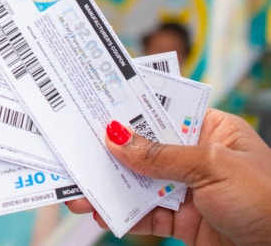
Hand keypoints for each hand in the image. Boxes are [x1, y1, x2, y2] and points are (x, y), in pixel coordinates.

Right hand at [67, 108, 270, 244]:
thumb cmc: (270, 200)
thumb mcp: (213, 167)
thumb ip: (162, 155)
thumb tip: (117, 138)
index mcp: (212, 130)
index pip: (163, 112)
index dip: (129, 108)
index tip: (94, 104)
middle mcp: (197, 157)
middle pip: (143, 149)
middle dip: (108, 153)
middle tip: (75, 151)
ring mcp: (188, 190)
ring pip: (138, 183)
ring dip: (108, 187)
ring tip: (78, 191)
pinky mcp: (183, 222)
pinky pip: (144, 214)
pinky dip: (121, 215)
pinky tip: (101, 211)